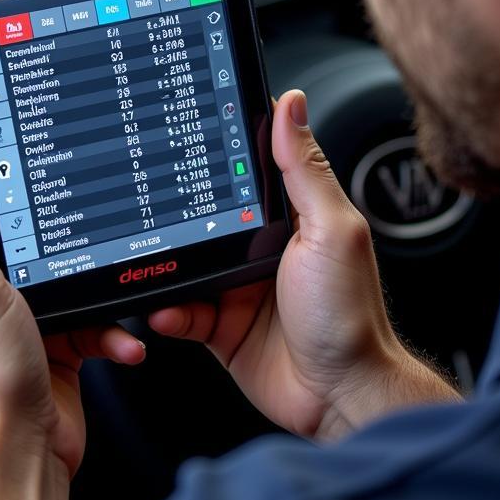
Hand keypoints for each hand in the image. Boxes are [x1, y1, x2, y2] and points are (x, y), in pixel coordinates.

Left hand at [0, 153, 145, 478]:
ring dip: (89, 294)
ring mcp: (6, 319)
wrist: (23, 454)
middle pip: (13, 237)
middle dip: (52, 240)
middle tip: (72, 233)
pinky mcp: (44, 340)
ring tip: (104, 304)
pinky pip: (81, 316)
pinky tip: (118, 340)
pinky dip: (104, 329)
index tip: (15, 160)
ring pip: (58, 276)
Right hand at [147, 89, 459, 439]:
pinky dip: (166, 310)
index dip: (220, 143)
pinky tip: (167, 310)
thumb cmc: (350, 314)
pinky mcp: (219, 325)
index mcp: (290, 216)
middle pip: (204, 213)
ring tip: (153, 261)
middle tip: (149, 201)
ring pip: (184, 261)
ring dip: (166, 263)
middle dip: (175, 208)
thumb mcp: (330, 230)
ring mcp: (236, 286)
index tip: (186, 122)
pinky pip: (179, 309)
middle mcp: (261, 246)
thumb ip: (306, 170)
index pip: (249, 166)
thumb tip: (292, 104)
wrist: (341, 396)